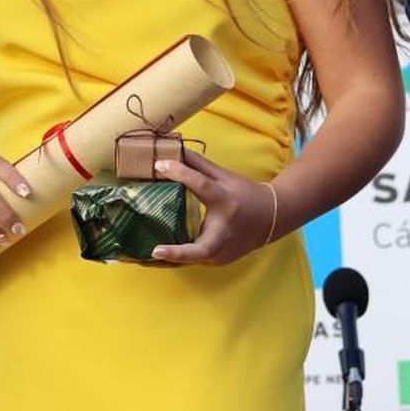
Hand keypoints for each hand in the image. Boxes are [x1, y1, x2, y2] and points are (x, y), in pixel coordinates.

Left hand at [150, 150, 277, 265]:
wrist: (271, 218)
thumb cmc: (244, 194)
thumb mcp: (223, 176)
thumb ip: (197, 165)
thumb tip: (171, 149)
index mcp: (227, 202)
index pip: (202, 186)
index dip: (180, 174)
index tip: (158, 166)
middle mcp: (225, 231)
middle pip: (202, 248)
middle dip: (178, 253)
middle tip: (154, 251)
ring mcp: (222, 251)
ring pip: (191, 260)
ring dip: (166, 261)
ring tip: (138, 259)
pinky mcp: (217, 260)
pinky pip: (192, 260)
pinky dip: (173, 260)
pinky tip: (150, 259)